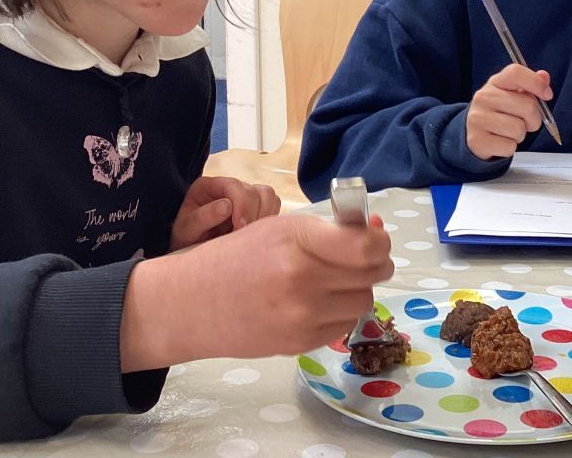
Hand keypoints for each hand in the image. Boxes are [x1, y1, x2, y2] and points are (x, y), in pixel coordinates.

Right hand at [122, 214, 393, 368]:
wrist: (190, 304)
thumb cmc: (235, 257)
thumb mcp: (278, 228)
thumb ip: (327, 231)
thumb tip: (377, 230)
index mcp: (296, 240)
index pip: (367, 246)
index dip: (380, 240)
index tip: (374, 236)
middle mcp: (302, 279)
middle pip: (373, 274)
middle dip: (373, 263)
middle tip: (357, 258)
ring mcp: (302, 316)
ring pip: (364, 301)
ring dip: (355, 290)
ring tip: (329, 281)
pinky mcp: (300, 343)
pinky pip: (344, 325)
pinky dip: (338, 313)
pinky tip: (314, 303)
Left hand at [169, 176, 280, 250]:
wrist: (190, 249)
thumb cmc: (185, 238)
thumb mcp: (186, 230)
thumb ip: (203, 217)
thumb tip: (226, 205)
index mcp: (209, 186)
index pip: (235, 185)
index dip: (242, 204)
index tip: (240, 226)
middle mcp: (229, 187)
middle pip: (255, 191)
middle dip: (253, 215)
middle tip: (243, 236)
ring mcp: (244, 196)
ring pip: (268, 196)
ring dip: (264, 216)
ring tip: (250, 236)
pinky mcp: (255, 208)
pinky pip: (273, 207)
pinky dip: (269, 220)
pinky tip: (255, 235)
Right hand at [465, 64, 553, 159]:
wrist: (473, 132)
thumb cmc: (500, 112)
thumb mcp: (513, 94)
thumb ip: (530, 84)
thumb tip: (544, 77)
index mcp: (495, 82)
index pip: (516, 73)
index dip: (536, 83)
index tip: (547, 95)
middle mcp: (483, 97)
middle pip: (527, 106)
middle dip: (534, 119)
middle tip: (525, 122)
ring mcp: (477, 118)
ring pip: (518, 129)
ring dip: (520, 134)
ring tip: (509, 131)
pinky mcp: (477, 140)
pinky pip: (509, 147)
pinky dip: (510, 148)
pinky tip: (501, 141)